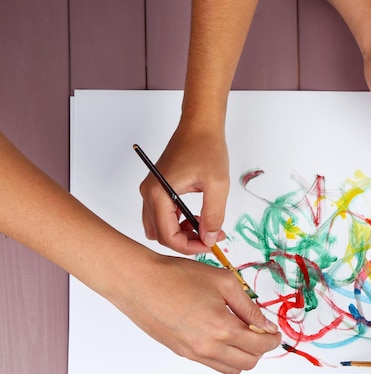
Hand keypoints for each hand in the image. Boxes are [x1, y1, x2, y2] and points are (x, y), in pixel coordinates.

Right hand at [119, 253, 280, 373]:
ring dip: (243, 356)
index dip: (272, 339)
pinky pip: (212, 364)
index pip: (259, 345)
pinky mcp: (181, 353)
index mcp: (222, 328)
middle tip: (261, 332)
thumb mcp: (224, 282)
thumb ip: (248, 306)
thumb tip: (265, 324)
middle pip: (248, 363)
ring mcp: (193, 353)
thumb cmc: (178, 276)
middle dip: (260, 349)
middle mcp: (208, 347)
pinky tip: (222, 335)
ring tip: (242, 334)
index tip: (275, 332)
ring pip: (230, 369)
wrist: (139, 282)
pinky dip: (224, 356)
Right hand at [139, 125, 228, 253]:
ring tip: (207, 227)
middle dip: (186, 242)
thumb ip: (213, 215)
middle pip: (161, 234)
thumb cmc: (206, 148)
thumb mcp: (217, 184)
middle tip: (211, 238)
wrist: (200, 126)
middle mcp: (149, 193)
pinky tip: (199, 218)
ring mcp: (152, 191)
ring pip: (161, 227)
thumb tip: (210, 239)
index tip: (210, 245)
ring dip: (182, 234)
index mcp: (158, 193)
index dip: (189, 247)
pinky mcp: (158, 188)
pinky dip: (180, 223)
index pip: (167, 236)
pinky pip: (164, 215)